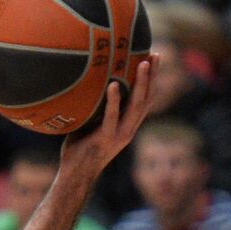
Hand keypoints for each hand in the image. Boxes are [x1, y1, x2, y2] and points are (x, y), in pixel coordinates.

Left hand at [59, 56, 155, 182]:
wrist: (75, 175)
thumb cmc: (79, 148)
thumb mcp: (91, 124)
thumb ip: (95, 107)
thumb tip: (85, 83)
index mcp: (128, 125)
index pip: (145, 99)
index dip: (152, 80)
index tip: (153, 58)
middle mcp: (129, 129)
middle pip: (147, 98)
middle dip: (153, 76)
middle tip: (155, 54)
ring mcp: (118, 134)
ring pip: (136, 105)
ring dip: (140, 83)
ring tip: (143, 63)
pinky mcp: (104, 138)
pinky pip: (111, 117)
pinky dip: (113, 100)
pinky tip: (112, 84)